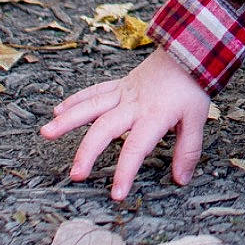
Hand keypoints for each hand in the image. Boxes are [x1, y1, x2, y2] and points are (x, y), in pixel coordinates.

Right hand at [40, 47, 211, 200]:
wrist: (188, 51)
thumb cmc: (191, 87)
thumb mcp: (197, 119)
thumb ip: (188, 150)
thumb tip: (181, 179)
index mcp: (154, 116)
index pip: (136, 148)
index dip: (125, 172)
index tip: (116, 194)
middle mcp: (133, 105)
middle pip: (105, 129)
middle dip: (88, 152)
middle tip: (75, 174)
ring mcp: (123, 93)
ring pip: (91, 106)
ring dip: (67, 120)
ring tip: (46, 133)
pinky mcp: (119, 85)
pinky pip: (94, 92)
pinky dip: (75, 100)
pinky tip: (58, 110)